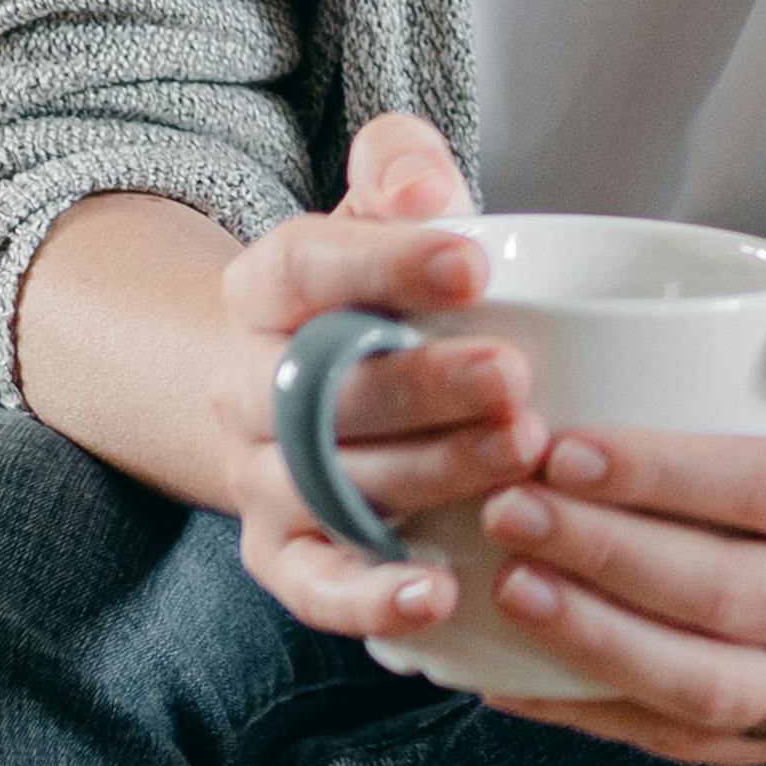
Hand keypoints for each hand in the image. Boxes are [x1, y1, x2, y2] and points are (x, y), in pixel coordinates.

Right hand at [193, 113, 547, 650]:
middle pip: (314, 391)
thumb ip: (402, 167)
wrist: (312, 382)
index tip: (473, 264)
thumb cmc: (379, 291)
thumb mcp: (385, 208)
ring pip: (326, 486)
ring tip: (521, 453)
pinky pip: (311, 586)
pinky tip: (439, 592)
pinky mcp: (281, 555)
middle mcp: (244, 386)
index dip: (383, 266)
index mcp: (262, 289)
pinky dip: (368, 597)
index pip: (302, 268)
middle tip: (513, 376)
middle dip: (418, 385)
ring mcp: (257, 476)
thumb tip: (425, 189)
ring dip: (426, 474)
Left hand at [458, 283, 765, 765]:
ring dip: (593, 640)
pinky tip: (511, 669)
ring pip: (703, 685)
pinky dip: (587, 709)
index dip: (660, 475)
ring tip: (508, 588)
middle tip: (506, 510)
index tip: (560, 450)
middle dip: (604, 554)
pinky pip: (676, 740)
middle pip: (724, 592)